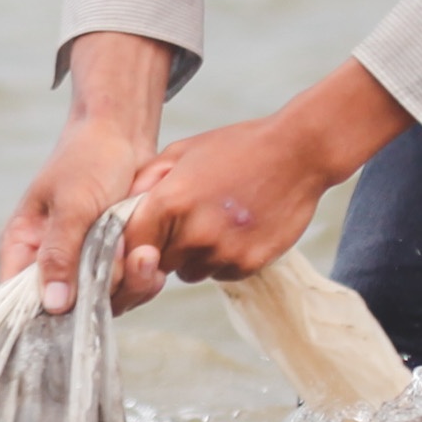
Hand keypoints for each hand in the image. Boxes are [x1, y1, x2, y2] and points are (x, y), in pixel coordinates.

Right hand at [4, 34, 174, 310]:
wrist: (124, 136)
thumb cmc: (87, 160)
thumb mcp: (71, 204)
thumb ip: (60, 254)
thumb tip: (52, 305)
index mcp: (23, 248)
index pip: (18, 300)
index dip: (42, 315)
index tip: (77, 307)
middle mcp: (51, 264)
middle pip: (67, 310)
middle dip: (101, 290)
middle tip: (122, 253)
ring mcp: (84, 267)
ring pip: (102, 303)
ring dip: (128, 283)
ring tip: (142, 250)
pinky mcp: (114, 265)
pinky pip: (126, 291)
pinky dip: (143, 279)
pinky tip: (154, 257)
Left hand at [127, 61, 413, 285]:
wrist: (298, 152)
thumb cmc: (237, 147)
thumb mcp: (183, 150)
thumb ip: (147, 180)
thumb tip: (124, 207)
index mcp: (170, 202)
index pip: (131, 244)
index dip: (133, 245)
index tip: (143, 239)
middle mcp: (193, 233)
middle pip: (159, 264)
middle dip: (166, 249)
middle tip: (188, 224)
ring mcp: (223, 252)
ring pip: (191, 272)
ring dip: (196, 257)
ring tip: (217, 223)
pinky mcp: (248, 264)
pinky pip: (222, 274)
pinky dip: (226, 259)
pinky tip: (240, 230)